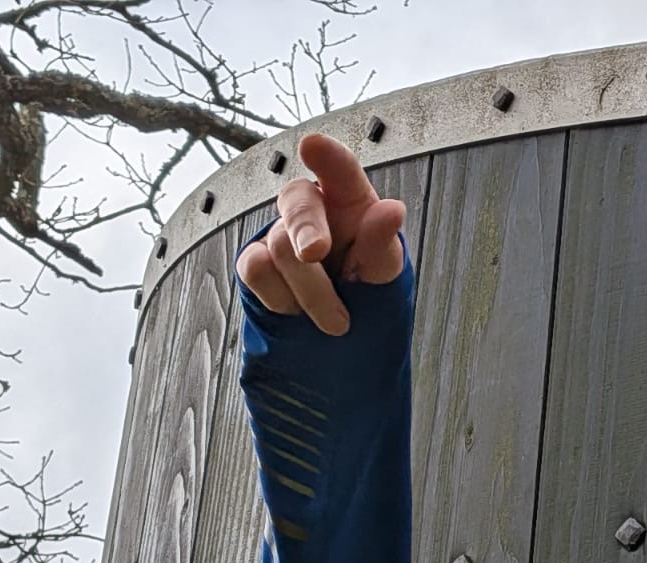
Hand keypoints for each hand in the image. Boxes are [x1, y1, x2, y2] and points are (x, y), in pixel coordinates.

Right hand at [235, 132, 406, 335]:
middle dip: (307, 229)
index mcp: (349, 202)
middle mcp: (311, 210)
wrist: (340, 333)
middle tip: (316, 253)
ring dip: (313, 292)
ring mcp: (278, 234)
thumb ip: (383, 243)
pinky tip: (299, 310)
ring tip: (337, 321)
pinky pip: (257, 269)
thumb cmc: (365, 289)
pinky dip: (283, 299)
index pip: (340, 170)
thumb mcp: (383, 271)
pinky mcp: (254, 262)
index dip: (327, 156)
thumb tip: (392, 209)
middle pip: (296, 200)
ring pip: (281, 247)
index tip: (313, 145)